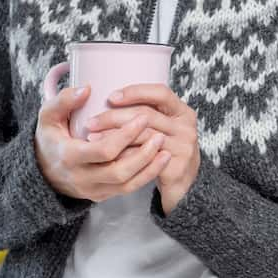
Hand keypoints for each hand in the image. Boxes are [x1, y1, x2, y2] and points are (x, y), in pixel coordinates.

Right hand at [34, 85, 171, 202]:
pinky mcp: (102, 196)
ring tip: (166, 151)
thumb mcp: (48, 117)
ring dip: (149, 169)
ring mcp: (92, 190)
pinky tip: (158, 163)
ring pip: (126, 185)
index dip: (125, 135)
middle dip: (143, 155)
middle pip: (119, 172)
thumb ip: (64, 100)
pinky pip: (126, 190)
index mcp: (69, 157)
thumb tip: (87, 89)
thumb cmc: (50, 138)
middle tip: (161, 136)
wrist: (43, 171)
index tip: (143, 117)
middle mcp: (81, 178)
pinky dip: (144, 177)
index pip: (103, 150)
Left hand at [85, 83, 199, 214]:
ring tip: (93, 138)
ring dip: (114, 137)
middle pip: (146, 116)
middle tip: (91, 122)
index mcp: (182, 112)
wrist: (182, 184)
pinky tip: (105, 157)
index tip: (111, 97)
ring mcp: (183, 149)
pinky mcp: (176, 169)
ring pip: (143, 138)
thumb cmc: (165, 149)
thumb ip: (144, 111)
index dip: (135, 92)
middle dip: (115, 117)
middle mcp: (186, 128)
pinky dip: (123, 157)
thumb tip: (100, 96)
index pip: (160, 93)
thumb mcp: (163, 125)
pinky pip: (144, 161)